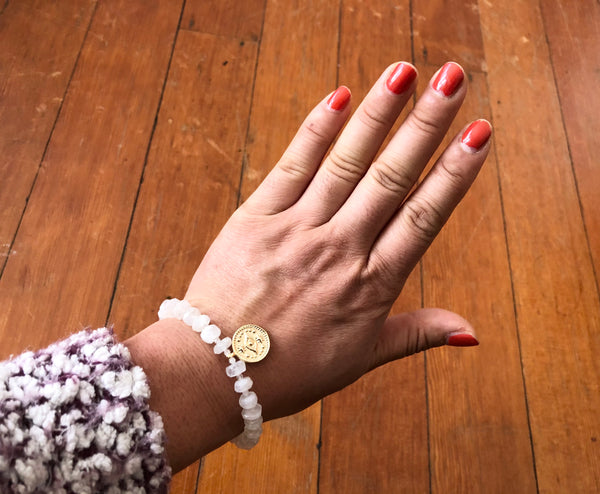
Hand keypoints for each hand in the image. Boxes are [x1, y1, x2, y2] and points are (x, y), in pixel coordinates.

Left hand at [185, 61, 490, 419]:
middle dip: (425, 125)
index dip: (454, 173)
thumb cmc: (291, 369)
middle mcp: (339, 250)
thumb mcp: (361, 359)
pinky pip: (291, 166)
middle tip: (453, 80)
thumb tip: (471, 334)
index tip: (478, 134)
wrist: (216, 371)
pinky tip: (339, 97)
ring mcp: (297, 230)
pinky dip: (316, 130)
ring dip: (378, 114)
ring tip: (405, 73)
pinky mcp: (256, 218)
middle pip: (390, 178)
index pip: (423, 217)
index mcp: (371, 286)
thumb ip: (415, 335)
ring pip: (345, 163)